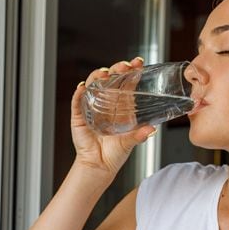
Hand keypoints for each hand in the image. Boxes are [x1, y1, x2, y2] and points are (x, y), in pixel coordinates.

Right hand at [70, 57, 155, 177]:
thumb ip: (139, 135)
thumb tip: (151, 129)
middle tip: (123, 66)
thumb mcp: (130, 143)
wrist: (99, 166)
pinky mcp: (79, 116)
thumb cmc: (115, 154)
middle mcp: (106, 104)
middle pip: (110, 79)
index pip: (126, 83)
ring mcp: (91, 108)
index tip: (137, 63)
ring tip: (103, 74)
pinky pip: (77, 102)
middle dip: (116, 69)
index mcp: (120, 107)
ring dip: (96, 77)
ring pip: (93, 86)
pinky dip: (78, 93)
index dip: (130, 71)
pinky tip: (82, 87)